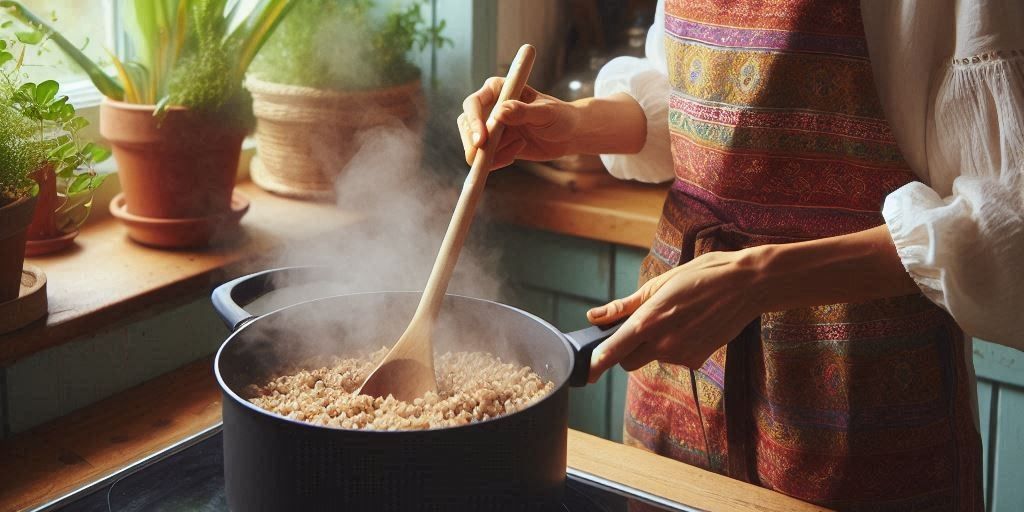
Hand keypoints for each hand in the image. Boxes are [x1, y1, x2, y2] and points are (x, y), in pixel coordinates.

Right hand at [457, 77, 580, 169]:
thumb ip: (523, 111)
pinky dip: (497, 160)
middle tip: (486, 157)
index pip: (474, 104)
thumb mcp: (545, 112)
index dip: (473, 121)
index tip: (482, 139)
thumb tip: (500, 113)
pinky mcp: (496, 145)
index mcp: (498, 90)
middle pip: (466, 126)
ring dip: (490, 152)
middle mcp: (490, 107)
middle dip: (473, 143)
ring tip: (519, 145)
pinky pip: (485, 158)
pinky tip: (517, 150)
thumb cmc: (559, 116)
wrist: (568, 134)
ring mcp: (491, 127)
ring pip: (472, 144)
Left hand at [586, 250, 762, 382]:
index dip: (597, 363)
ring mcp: (681, 355)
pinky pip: (676, 359)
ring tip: (677, 317)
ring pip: (654, 358)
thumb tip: (594, 316)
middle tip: (640, 328)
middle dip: (627, 351)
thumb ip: (624, 306)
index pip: (614, 351)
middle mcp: (662, 343)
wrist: (745, 285)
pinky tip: (692, 326)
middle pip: (628, 362)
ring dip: (656, 345)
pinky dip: (678, 347)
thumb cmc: (700, 276)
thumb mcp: (657, 285)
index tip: (586, 372)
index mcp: (648, 321)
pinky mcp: (697, 360)